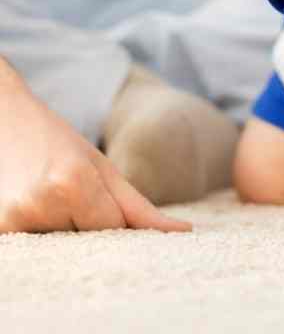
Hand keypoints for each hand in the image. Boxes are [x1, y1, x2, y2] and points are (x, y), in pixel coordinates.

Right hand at [0, 58, 191, 233]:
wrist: (2, 119)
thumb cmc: (58, 142)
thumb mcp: (102, 167)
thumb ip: (141, 207)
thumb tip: (185, 231)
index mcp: (72, 182)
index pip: (114, 227)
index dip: (111, 212)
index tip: (97, 193)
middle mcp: (39, 204)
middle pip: (88, 240)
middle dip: (88, 222)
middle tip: (68, 189)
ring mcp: (12, 220)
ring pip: (63, 245)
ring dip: (63, 226)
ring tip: (48, 194)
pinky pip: (37, 244)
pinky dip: (42, 229)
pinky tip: (32, 202)